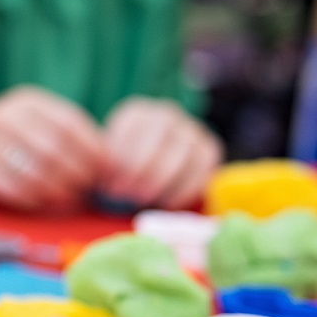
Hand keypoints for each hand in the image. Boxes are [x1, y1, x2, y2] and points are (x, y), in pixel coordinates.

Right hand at [0, 86, 105, 210]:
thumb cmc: (12, 138)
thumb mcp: (37, 125)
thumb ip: (70, 138)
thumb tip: (110, 165)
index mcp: (29, 101)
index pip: (70, 124)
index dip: (92, 150)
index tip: (105, 171)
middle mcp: (5, 113)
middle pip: (54, 149)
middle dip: (76, 174)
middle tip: (87, 191)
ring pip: (33, 171)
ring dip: (57, 191)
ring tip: (68, 200)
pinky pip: (10, 186)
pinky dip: (32, 199)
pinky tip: (42, 202)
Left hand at [99, 97, 222, 208]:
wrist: (149, 166)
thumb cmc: (122, 165)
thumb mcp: (108, 159)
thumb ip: (108, 164)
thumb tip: (109, 178)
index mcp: (137, 113)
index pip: (133, 132)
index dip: (123, 161)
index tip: (112, 186)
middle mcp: (167, 116)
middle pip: (159, 143)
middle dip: (142, 174)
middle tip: (130, 196)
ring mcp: (191, 130)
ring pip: (182, 157)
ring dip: (163, 183)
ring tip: (145, 201)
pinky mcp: (209, 150)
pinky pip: (201, 171)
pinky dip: (184, 191)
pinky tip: (167, 204)